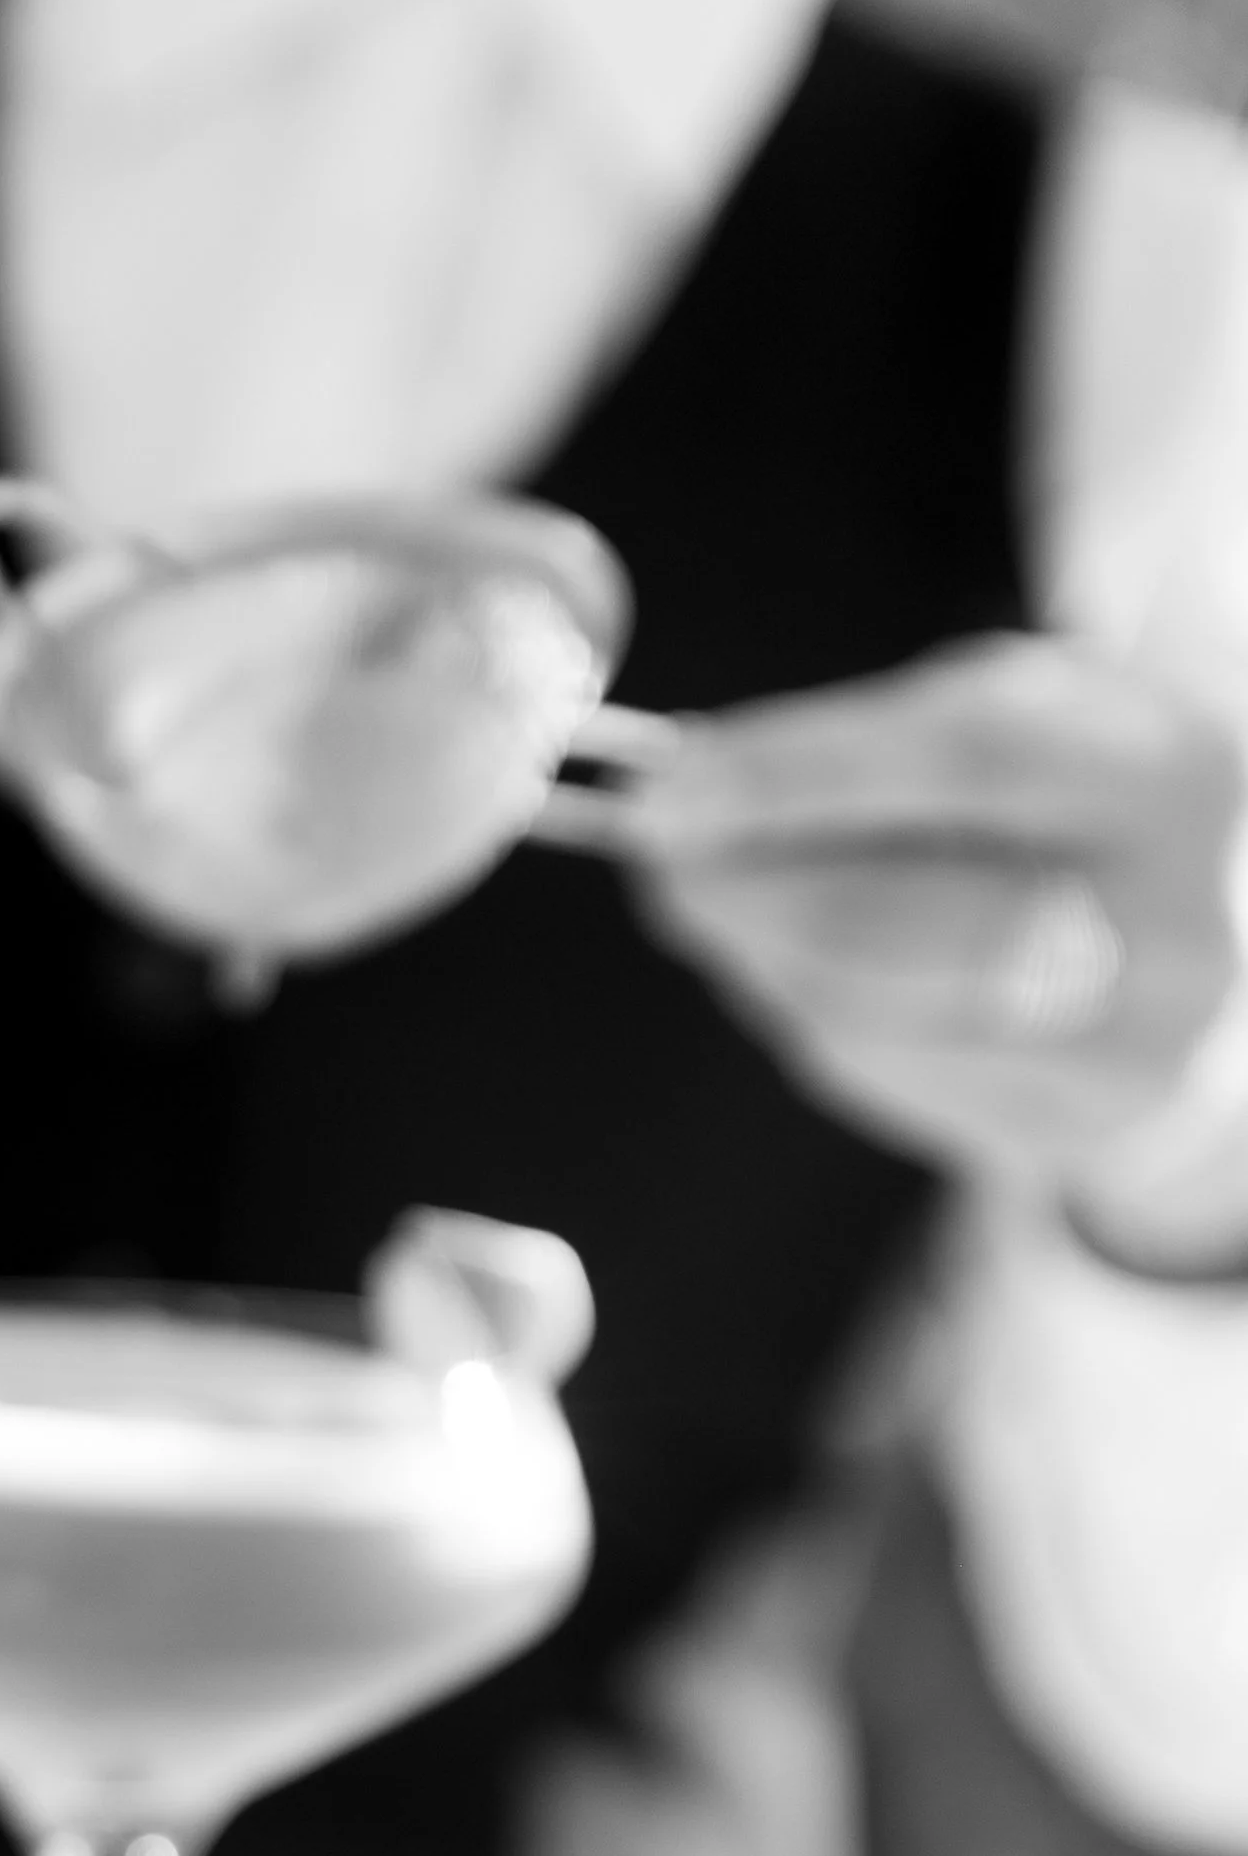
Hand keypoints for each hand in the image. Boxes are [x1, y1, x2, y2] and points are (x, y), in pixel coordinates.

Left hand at [627, 637, 1247, 1213]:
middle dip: (751, 892)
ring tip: (737, 905)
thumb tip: (679, 805)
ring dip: (763, 956)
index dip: (793, 777)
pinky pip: (875, 1071)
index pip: (963, 763)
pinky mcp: (1069, 1133)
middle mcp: (1168, 922)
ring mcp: (1129, 1048)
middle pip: (905, 920)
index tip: (661, 791)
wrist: (1201, 942)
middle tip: (663, 865)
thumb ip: (860, 746)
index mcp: (1159, 773)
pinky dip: (811, 1012)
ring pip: (866, 1011)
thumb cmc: (1066, 805)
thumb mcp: (1003, 722)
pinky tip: (815, 973)